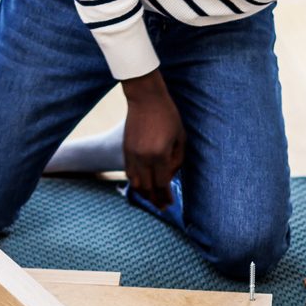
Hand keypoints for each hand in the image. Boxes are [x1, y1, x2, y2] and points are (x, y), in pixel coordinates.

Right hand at [121, 70, 185, 204]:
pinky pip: (128, 172)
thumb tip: (170, 177)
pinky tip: (142, 185)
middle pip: (147, 188)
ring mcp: (132, 154)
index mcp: (159, 155)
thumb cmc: (168, 116)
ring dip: (143, 194)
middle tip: (162, 207)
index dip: (166, 197)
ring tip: (151, 199)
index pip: (162, 184)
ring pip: (135, 183)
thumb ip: (177, 160)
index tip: (170, 204)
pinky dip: (135, 182)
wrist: (145, 99)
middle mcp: (143, 158)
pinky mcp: (125, 150)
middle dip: (155, 200)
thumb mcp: (180, 138)